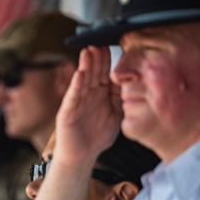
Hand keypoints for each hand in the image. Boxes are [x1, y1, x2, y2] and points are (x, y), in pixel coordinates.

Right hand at [53, 46, 121, 168]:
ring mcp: (77, 102)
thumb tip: (132, 80)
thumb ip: (121, 97)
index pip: (105, 73)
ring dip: (86, 66)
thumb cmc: (98, 136)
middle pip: (94, 73)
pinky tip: (80, 74)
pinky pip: (73, 96)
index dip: (109, 61)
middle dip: (97, 58)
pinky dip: (76, 85)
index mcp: (101, 94)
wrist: (82, 156)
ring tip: (88, 52)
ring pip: (83, 80)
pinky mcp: (67, 112)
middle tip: (100, 43)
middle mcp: (88, 95)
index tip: (114, 46)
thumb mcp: (116, 114)